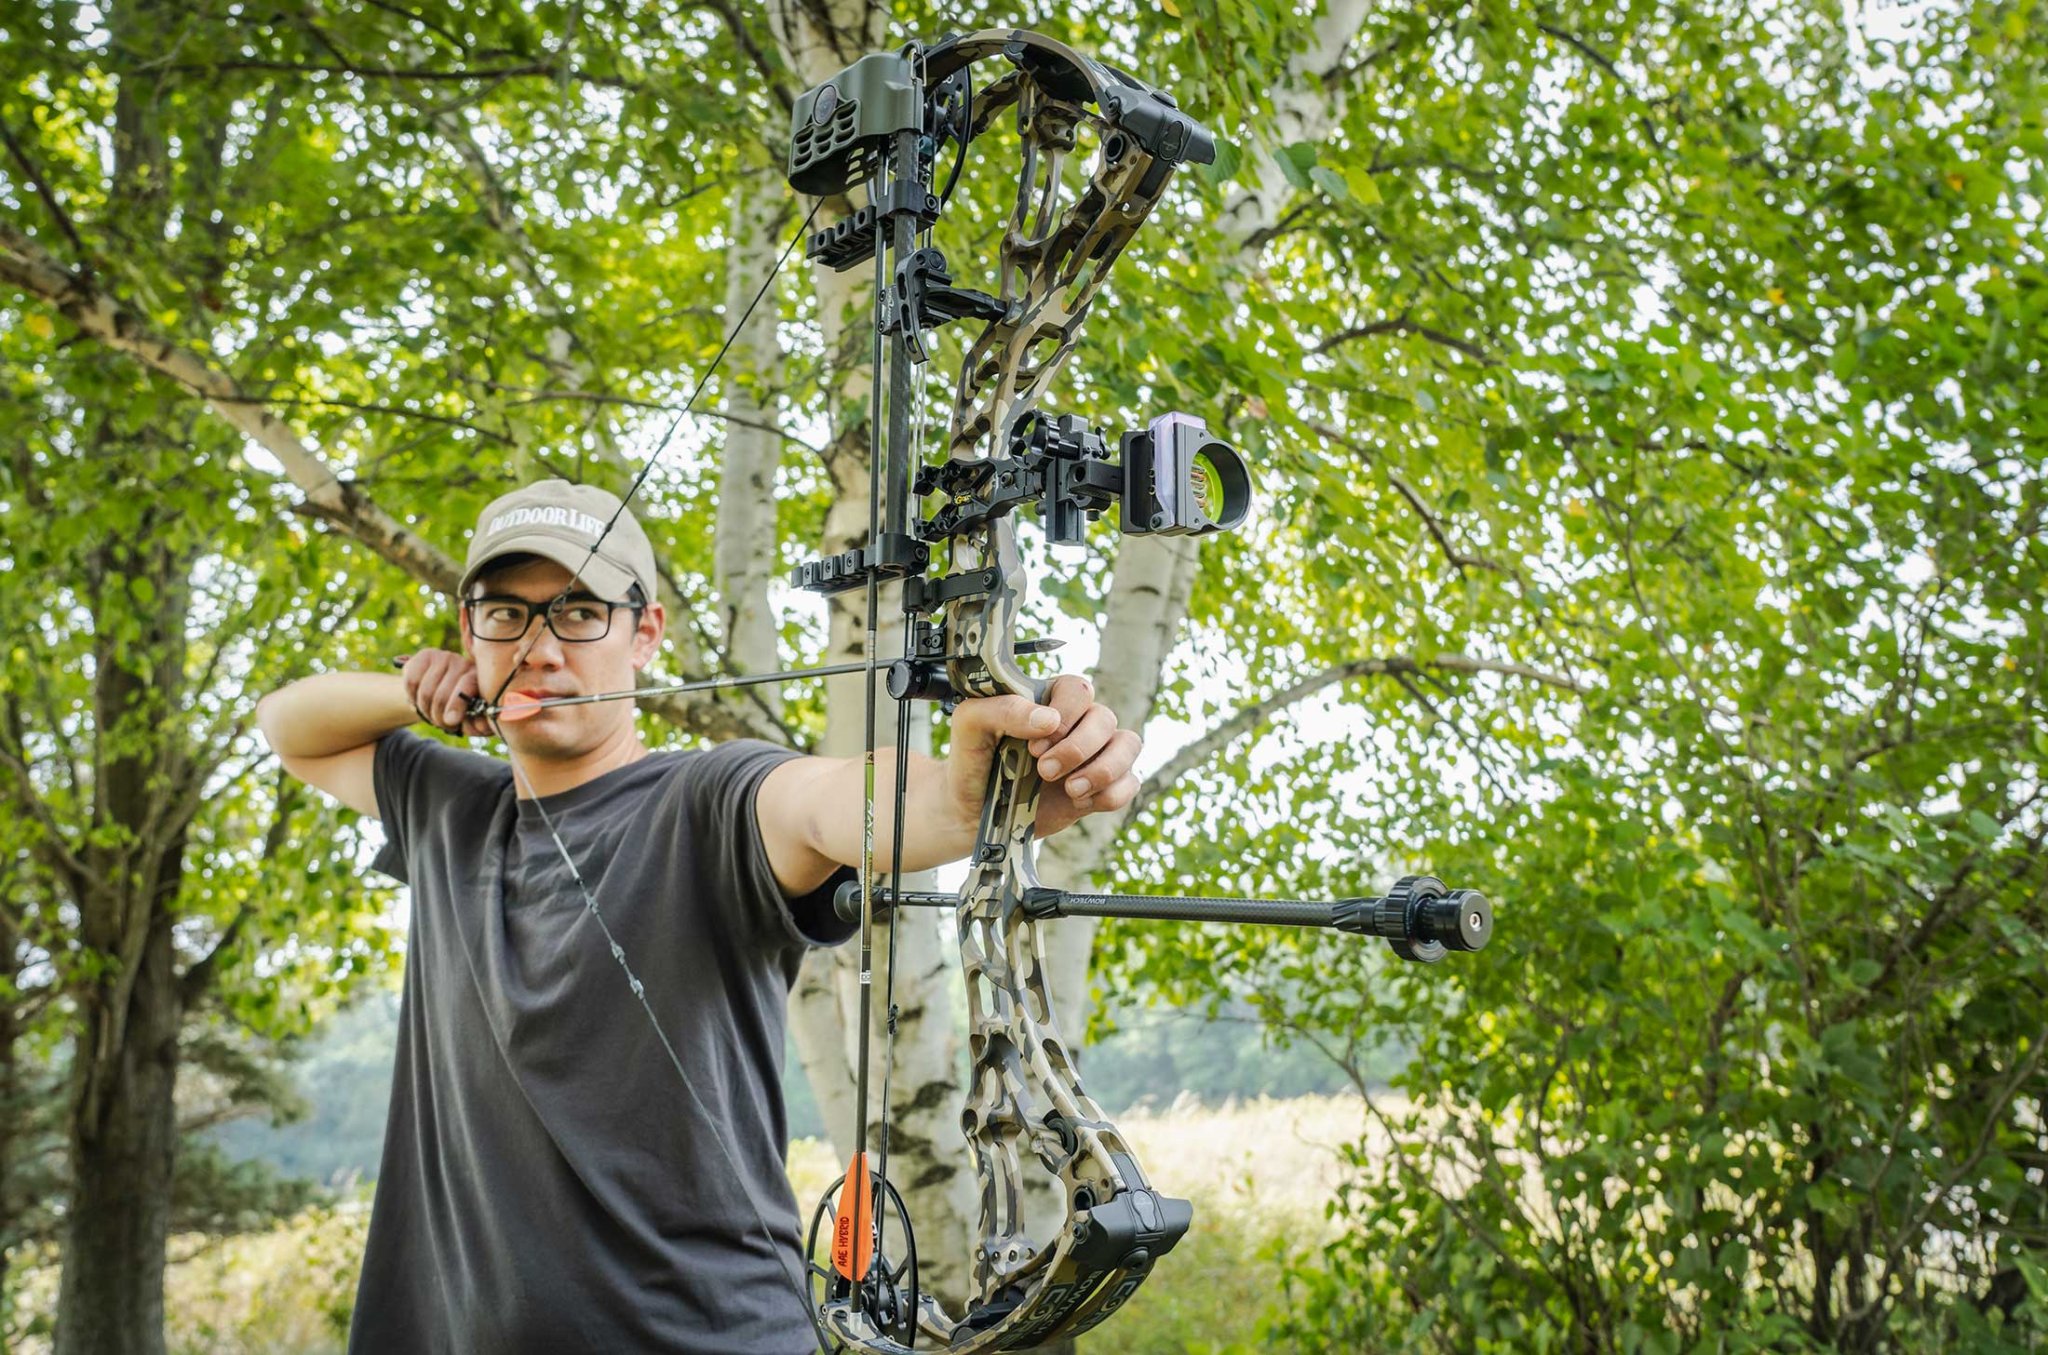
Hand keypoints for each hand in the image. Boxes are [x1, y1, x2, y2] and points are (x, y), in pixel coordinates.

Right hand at [397, 649, 492, 737]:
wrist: (440, 691)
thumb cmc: (461, 707)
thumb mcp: (472, 717)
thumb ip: (478, 723)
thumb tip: (481, 727)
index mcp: (479, 678)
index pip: (466, 685)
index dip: (456, 705)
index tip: (451, 721)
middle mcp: (462, 663)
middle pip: (441, 695)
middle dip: (437, 716)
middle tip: (440, 722)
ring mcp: (444, 656)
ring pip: (425, 692)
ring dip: (424, 710)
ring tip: (431, 713)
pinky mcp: (425, 655)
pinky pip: (411, 681)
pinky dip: (411, 696)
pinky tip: (418, 699)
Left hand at [944, 675, 1141, 839]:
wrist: (973, 811)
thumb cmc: (972, 760)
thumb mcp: (970, 725)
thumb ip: (1003, 709)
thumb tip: (1049, 719)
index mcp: (1049, 700)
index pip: (1078, 690)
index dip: (1065, 715)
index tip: (1035, 744)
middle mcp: (1077, 723)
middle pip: (1105, 718)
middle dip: (1077, 749)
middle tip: (1044, 771)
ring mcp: (1092, 755)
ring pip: (1128, 745)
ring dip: (1103, 769)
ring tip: (1070, 790)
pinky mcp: (1100, 787)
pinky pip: (1130, 782)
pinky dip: (1111, 793)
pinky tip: (1079, 801)